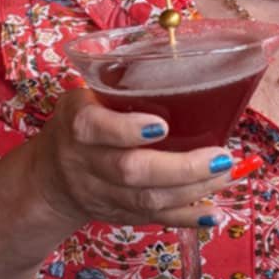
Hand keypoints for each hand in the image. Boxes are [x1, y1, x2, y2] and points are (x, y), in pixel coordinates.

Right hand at [30, 82, 253, 233]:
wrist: (51, 177)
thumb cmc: (84, 124)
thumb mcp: (88, 96)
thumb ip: (123, 85)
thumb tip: (191, 60)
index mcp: (78, 124)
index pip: (95, 128)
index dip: (127, 130)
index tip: (162, 125)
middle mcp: (87, 162)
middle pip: (131, 170)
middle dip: (181, 167)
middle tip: (220, 157)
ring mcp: (102, 193)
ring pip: (147, 198)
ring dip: (194, 190)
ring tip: (227, 174)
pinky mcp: (119, 214)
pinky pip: (154, 219)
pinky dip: (186, 218)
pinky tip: (213, 214)